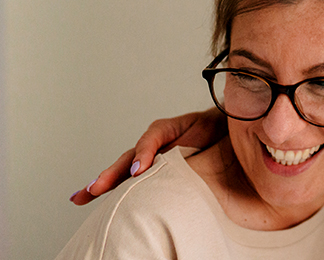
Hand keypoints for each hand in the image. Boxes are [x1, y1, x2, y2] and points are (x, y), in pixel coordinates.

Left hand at [70, 108, 225, 204]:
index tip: (77, 198)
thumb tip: (163, 210)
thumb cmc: (215, 149)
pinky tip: (139, 168)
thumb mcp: (195, 171)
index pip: (124, 176)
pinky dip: (146, 152)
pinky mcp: (172, 125)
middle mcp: (154, 149)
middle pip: (122, 165)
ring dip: (118, 169)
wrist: (234, 126)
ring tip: (102, 186)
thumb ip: (177, 183)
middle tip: (86, 195)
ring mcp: (162, 137)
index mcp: (156, 163)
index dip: (104, 185)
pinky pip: (155, 137)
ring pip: (133, 153)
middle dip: (103, 180)